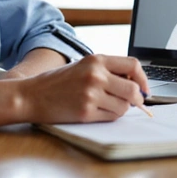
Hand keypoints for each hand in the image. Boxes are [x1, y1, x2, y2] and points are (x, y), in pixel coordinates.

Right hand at [15, 54, 149, 123]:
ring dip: (122, 108)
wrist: (32, 95)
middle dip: (137, 98)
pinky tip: (99, 111)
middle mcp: (96, 75)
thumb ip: (107, 70)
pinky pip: (111, 117)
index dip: (143, 78)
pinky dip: (111, 116)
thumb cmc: (57, 81)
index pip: (132, 65)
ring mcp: (91, 94)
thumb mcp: (83, 66)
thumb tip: (135, 82)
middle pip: (133, 89)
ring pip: (124, 106)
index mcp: (96, 60)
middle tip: (134, 102)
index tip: (144, 88)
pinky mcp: (86, 112)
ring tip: (108, 105)